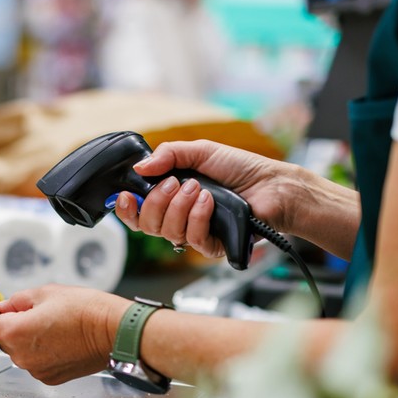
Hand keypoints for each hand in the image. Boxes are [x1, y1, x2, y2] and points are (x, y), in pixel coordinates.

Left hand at [0, 285, 130, 384]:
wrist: (114, 332)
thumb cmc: (84, 309)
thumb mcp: (45, 292)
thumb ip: (16, 301)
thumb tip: (3, 308)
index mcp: (15, 333)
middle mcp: (21, 357)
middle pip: (1, 338)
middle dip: (11, 323)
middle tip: (34, 311)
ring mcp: (36, 370)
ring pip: (19, 350)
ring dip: (27, 337)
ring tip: (53, 325)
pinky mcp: (50, 378)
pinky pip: (35, 361)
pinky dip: (41, 350)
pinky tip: (60, 339)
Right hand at [114, 140, 304, 258]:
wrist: (273, 185)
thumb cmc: (241, 169)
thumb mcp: (201, 151)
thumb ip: (168, 155)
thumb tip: (139, 167)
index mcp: (171, 197)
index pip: (137, 212)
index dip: (126, 208)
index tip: (124, 196)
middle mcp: (179, 218)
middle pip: (146, 225)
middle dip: (156, 201)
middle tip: (175, 183)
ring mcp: (195, 233)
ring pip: (167, 232)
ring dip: (180, 207)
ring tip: (199, 189)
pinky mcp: (212, 246)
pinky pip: (192, 239)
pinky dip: (197, 217)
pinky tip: (210, 202)